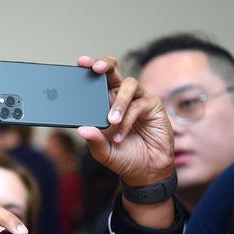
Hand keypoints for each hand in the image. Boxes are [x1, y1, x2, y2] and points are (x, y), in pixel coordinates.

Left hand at [76, 56, 173, 185]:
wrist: (146, 170)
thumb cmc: (123, 157)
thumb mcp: (103, 152)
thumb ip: (93, 140)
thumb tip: (82, 130)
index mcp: (104, 103)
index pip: (96, 80)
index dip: (89, 68)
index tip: (80, 63)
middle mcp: (120, 97)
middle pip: (113, 70)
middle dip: (104, 64)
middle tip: (95, 68)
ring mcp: (137, 100)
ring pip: (128, 85)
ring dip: (119, 101)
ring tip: (111, 121)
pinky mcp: (153, 106)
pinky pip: (139, 105)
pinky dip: (128, 119)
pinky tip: (121, 134)